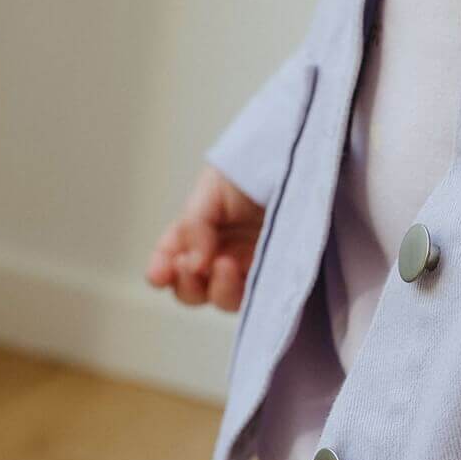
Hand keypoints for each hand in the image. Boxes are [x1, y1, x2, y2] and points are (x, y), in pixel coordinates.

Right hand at [144, 163, 263, 310]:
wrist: (301, 161)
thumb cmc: (255, 166)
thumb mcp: (214, 188)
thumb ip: (195, 225)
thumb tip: (192, 265)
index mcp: (198, 229)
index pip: (169, 257)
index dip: (160, 270)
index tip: (159, 276)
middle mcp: (219, 252)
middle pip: (191, 288)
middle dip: (186, 284)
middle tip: (193, 267)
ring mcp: (248, 265)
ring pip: (223, 298)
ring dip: (218, 289)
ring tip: (226, 264)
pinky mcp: (277, 273)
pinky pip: (257, 297)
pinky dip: (249, 295)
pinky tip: (249, 276)